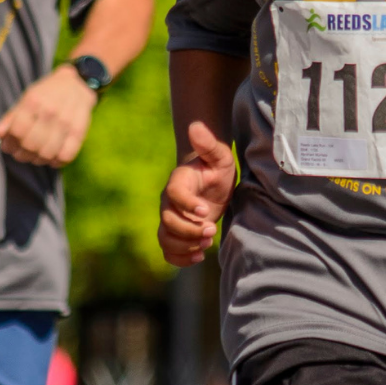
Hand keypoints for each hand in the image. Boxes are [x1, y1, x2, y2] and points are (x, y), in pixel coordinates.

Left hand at [0, 66, 97, 166]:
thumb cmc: (48, 93)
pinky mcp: (79, 131)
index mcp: (34, 101)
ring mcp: (66, 122)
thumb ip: (10, 118)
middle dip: (21, 154)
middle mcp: (50, 111)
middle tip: (20, 153)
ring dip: (37, 159)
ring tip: (35, 155)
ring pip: (47, 153)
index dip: (9, 143)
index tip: (8, 146)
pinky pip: (66, 156)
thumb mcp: (27, 99)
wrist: (78, 84)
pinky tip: (52, 157)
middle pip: (31, 144)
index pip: (17, 131)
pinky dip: (56, 162)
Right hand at [158, 122, 233, 266]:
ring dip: (185, 246)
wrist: (211, 183)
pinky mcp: (175, 234)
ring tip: (207, 243)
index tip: (205, 212)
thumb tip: (196, 126)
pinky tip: (199, 257)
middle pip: (168, 220)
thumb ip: (208, 144)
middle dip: (189, 230)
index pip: (174, 194)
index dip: (186, 204)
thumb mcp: (219, 155)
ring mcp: (170, 219)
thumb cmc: (216, 168)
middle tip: (212, 229)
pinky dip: (179, 258)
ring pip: (165, 238)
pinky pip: (167, 251)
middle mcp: (168, 201)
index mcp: (178, 181)